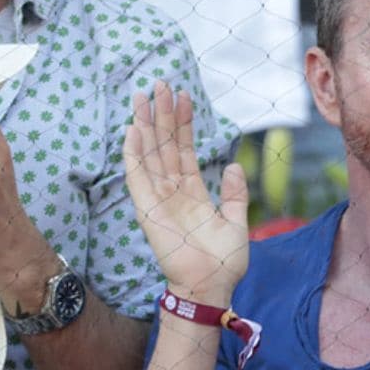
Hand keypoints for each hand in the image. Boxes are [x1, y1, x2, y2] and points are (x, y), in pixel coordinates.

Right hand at [124, 82, 248, 303]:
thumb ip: (234, 194)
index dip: (184, 123)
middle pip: (165, 144)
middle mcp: (173, 191)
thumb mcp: (236, 222)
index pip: (185, 149)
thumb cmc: (223, 261)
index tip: (183, 96)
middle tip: (160, 83)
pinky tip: (133, 130)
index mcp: (193, 192)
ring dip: (147, 124)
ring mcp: (159, 198)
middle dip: (162, 114)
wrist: (211, 286)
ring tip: (144, 96)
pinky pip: (138, 177)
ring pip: (150, 153)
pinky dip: (135, 154)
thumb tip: (234, 165)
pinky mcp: (148, 209)